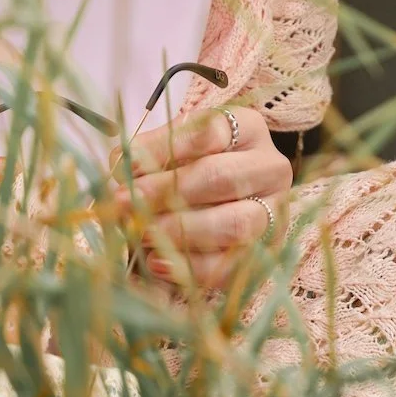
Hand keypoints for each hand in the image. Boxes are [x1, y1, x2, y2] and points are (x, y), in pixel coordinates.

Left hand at [117, 101, 291, 291]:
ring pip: (234, 224)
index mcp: (249, 129)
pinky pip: (231, 266)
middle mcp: (270, 168)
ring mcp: (274, 213)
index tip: (126, 166)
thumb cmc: (197, 168)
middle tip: (126, 205)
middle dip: (168, 192)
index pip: (209, 132)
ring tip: (143, 234)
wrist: (231, 204)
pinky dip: (191, 267)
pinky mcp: (267, 255)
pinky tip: (158, 263)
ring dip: (181, 231)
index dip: (164, 149)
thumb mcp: (178, 149)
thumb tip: (120, 167)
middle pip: (221, 177)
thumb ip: (151, 154)